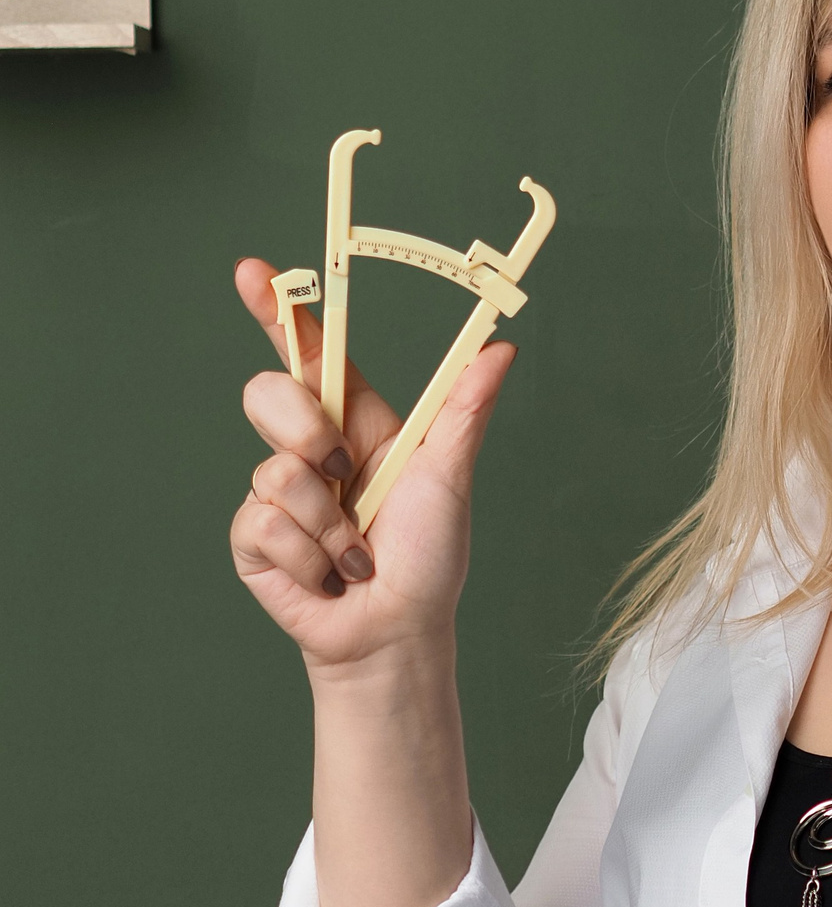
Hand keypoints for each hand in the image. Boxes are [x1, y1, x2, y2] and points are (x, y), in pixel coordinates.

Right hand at [228, 256, 514, 672]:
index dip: (279, 312)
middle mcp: (314, 451)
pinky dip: (306, 556)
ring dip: (327, 522)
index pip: (312, 355)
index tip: (254, 272)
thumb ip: (464, 410)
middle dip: (306, 431)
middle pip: (270, 396)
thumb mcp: (449, 477)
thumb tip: (502, 347)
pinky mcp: (254, 540)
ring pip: (273, 470)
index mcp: (358, 425)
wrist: (395, 633)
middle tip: (345, 473)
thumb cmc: (430, 560)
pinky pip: (260, 522)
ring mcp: (279, 494)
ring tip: (354, 553)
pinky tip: (327, 577)